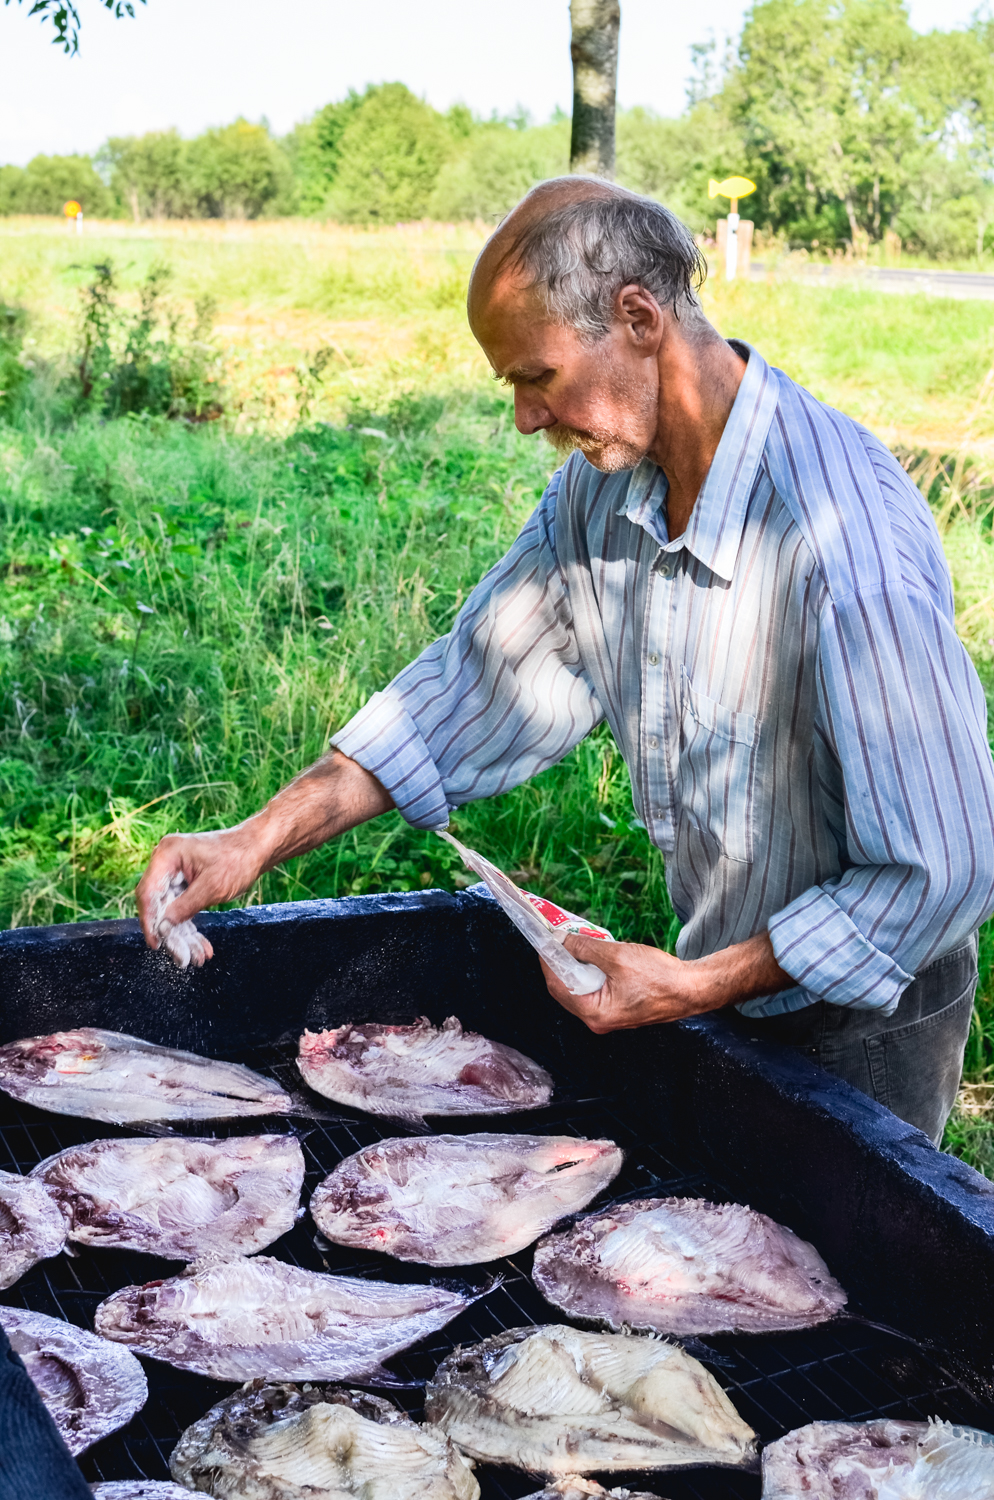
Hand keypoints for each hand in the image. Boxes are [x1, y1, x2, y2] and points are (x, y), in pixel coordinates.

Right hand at [136, 828, 261, 948]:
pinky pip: (182, 909)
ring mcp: (175, 873)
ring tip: (196, 957)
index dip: (149, 921)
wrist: (257, 849)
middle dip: (172, 935)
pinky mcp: (185, 883)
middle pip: (160, 906)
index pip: (148, 893)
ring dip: (184, 936)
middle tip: (183, 959)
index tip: (156, 945)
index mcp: (168, 855)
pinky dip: (191, 927)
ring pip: (171, 912)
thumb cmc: (238, 859)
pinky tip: (200, 946)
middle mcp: (167, 863)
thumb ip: (186, 906)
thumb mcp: (213, 886)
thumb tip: (163, 927)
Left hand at [539, 929, 791, 1033]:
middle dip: (562, 963)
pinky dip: (591, 972)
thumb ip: (585, 949)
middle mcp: (598, 1020)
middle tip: (559, 939)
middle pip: (566, 989)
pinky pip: (595, 989)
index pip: (557, 986)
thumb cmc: (660, 977)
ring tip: (578, 944)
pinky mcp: (618, 1009)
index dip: (547, 962)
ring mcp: (609, 1017)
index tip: (543, 941)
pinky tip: (597, 956)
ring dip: (577, 966)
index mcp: (595, 1013)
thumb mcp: (617, 956)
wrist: (692, 989)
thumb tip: (560, 941)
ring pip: (580, 988)